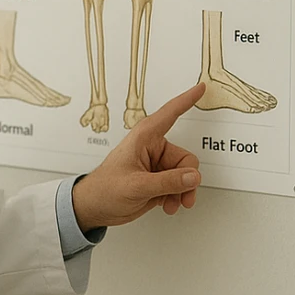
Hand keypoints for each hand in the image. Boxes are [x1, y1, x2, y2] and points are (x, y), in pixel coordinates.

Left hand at [71, 83, 204, 228]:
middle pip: (186, 160)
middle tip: (182, 196)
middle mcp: (152, 149)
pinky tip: (167, 204)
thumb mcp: (136, 186)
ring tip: (172, 204)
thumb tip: (192, 177)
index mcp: (144, 137)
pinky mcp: (158, 180)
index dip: (187, 100)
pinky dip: (176, 196)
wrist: (94, 207)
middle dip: (186, 180)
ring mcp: (156, 166)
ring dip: (181, 192)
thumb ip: (167, 182)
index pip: (170, 114)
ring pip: (185, 175)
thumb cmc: (104, 189)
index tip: (200, 87)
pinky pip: (179, 185)